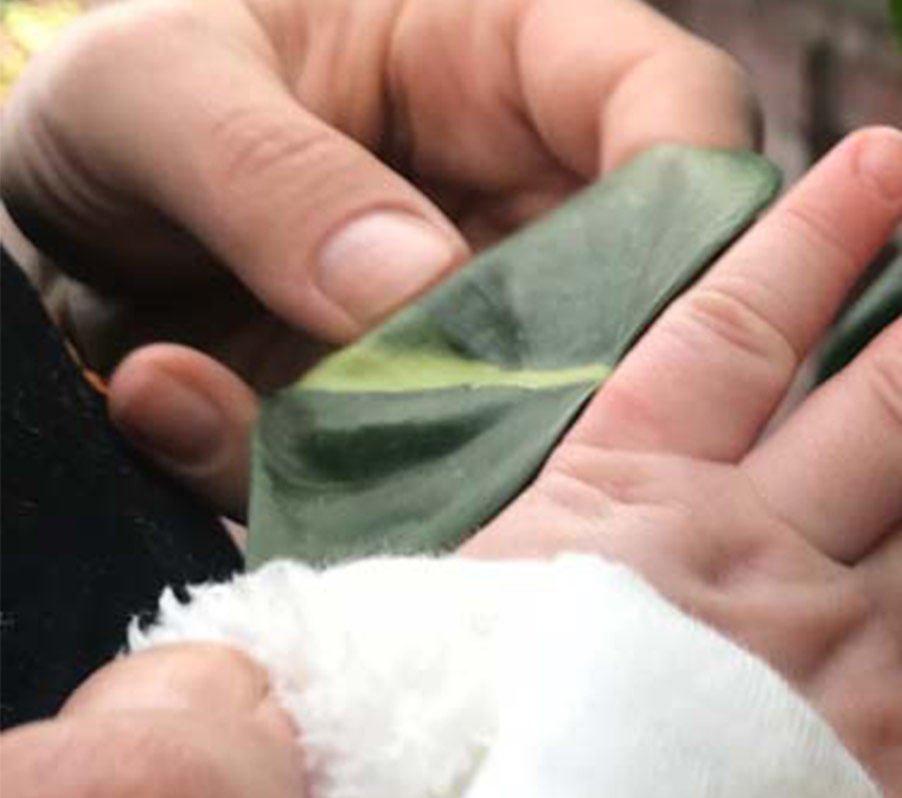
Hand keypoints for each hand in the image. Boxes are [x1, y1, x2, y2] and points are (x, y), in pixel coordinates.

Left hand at [0, 0, 756, 513]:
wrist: (40, 221)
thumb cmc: (124, 93)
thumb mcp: (149, 86)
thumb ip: (270, 173)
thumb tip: (412, 283)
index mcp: (520, 58)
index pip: (680, 113)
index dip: (695, 208)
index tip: (636, 308)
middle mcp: (542, 199)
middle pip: (665, 290)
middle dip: (594, 370)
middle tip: (489, 420)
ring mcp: (501, 326)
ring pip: (569, 412)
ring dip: (464, 452)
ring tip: (307, 432)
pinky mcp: (441, 422)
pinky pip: (448, 478)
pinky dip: (355, 493)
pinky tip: (210, 432)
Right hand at [465, 128, 901, 797]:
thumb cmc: (431, 786)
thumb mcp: (412, 633)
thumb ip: (512, 563)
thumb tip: (544, 549)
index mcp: (622, 502)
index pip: (738, 327)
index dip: (816, 238)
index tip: (879, 167)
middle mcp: (749, 557)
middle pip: (898, 402)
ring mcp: (832, 656)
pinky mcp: (883, 765)